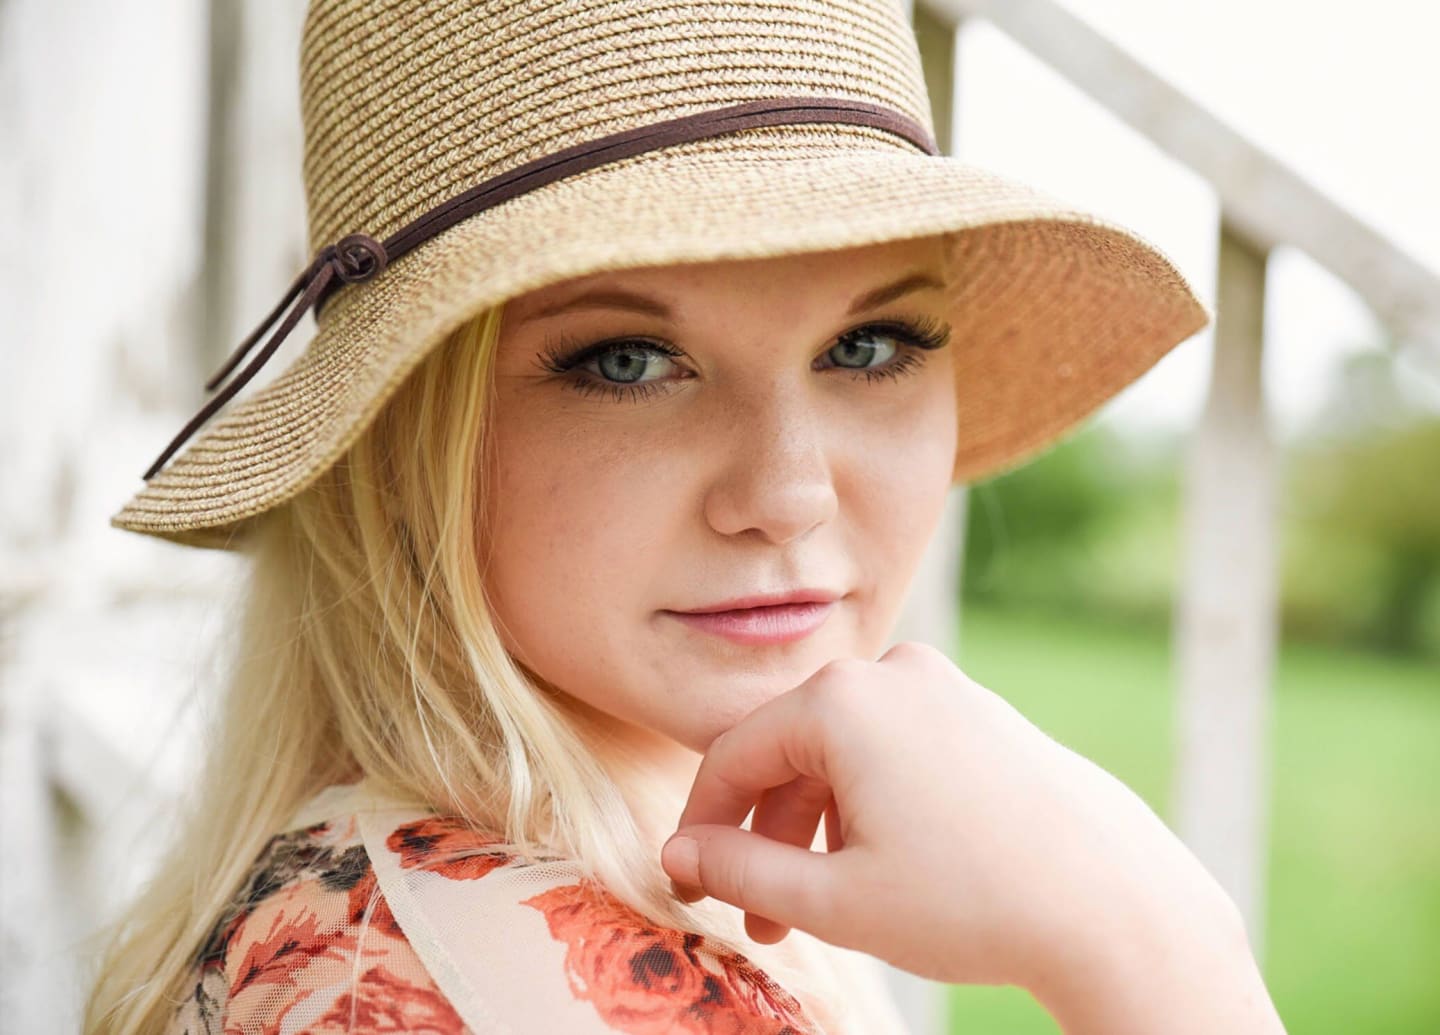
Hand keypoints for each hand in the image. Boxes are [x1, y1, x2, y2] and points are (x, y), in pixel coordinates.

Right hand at [660, 642, 1248, 992]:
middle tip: (758, 916)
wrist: (1115, 904)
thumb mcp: (835, 898)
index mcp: (842, 701)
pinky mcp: (979, 713)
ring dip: (815, 828)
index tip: (687, 881)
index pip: (732, 755)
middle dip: (765, 836)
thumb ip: (740, 867)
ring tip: (816, 906)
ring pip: (842, 754)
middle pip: (789, 752)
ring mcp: (943, 688)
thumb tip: (678, 853)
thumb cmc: (973, 901)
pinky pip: (894, 750)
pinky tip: (876, 868)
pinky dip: (867, 805)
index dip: (700, 823)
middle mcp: (891, 674)